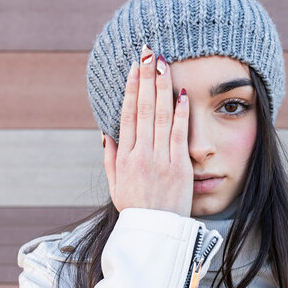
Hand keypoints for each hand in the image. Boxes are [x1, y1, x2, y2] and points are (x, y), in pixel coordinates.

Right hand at [102, 45, 192, 217]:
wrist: (155, 233)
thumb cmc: (135, 209)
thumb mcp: (115, 186)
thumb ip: (110, 158)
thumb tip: (105, 132)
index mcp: (124, 157)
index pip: (128, 115)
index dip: (132, 89)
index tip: (135, 68)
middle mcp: (141, 154)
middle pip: (144, 109)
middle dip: (147, 78)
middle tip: (150, 53)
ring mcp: (161, 159)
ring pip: (161, 116)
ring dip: (163, 87)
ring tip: (164, 64)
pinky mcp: (179, 166)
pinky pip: (179, 134)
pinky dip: (180, 113)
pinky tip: (181, 93)